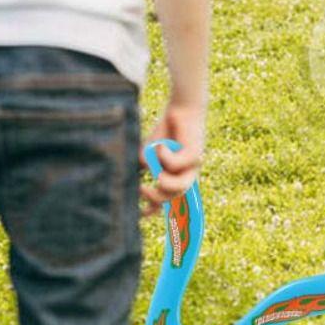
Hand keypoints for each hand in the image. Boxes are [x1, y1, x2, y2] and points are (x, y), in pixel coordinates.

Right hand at [139, 101, 205, 217]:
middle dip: (155, 198)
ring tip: (156, 173)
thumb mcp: (149, 153)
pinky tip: (161, 143)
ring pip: (180, 187)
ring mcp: (193, 167)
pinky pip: (176, 164)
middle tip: (142, 189)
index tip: (140, 215)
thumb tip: (129, 182)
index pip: (166, 199)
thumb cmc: (165, 131)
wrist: (181, 109)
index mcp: (176, 177)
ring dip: (164, 182)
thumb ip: (142, 168)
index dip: (153, 209)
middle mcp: (187, 174)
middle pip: (173, 198)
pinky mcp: (195, 155)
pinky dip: (162, 154)